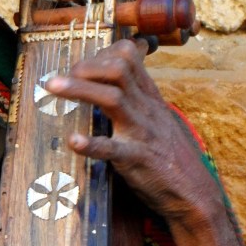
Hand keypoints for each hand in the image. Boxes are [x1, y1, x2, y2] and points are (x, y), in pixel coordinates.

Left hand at [44, 37, 221, 229]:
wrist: (194, 192)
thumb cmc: (169, 155)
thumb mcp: (156, 118)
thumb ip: (137, 97)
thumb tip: (115, 79)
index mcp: (149, 97)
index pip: (129, 56)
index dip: (100, 53)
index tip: (79, 64)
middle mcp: (146, 108)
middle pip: (119, 68)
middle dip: (86, 66)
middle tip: (60, 78)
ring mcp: (142, 132)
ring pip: (113, 97)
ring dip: (79, 89)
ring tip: (52, 86)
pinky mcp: (137, 159)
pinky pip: (113, 149)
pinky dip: (91, 144)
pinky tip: (73, 141)